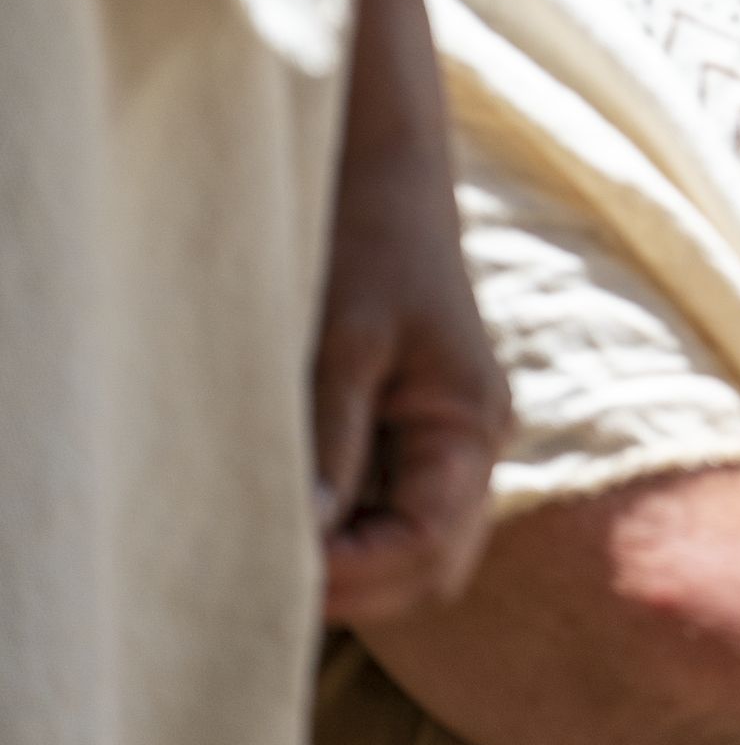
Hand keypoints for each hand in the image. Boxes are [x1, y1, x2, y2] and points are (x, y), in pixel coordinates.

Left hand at [315, 0, 509, 623]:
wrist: (376, 159)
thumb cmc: (366, 239)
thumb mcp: (341, 342)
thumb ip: (332, 447)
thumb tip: (310, 546)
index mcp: (472, 422)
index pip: (429, 551)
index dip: (355, 578)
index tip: (277, 569)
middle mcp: (472, 441)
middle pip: (427, 566)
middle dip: (351, 584)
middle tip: (262, 569)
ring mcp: (443, 436)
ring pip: (406, 545)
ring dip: (342, 559)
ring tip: (265, 536)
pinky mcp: (409, 423)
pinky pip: (385, 508)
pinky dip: (338, 526)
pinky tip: (285, 504)